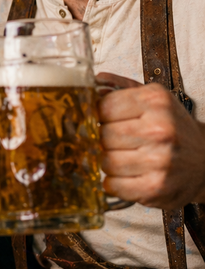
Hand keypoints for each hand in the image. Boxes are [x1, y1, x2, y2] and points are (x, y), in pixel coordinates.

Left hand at [97, 72, 204, 208]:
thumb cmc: (173, 129)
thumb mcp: (154, 100)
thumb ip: (121, 88)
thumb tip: (95, 81)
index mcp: (156, 101)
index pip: (103, 107)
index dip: (101, 116)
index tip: (109, 121)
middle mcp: (160, 130)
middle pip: (103, 135)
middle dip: (106, 140)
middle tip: (121, 142)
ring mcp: (160, 160)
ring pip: (106, 160)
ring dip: (110, 162)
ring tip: (127, 158)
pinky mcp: (156, 187)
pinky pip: (113, 184)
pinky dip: (114, 182)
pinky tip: (127, 176)